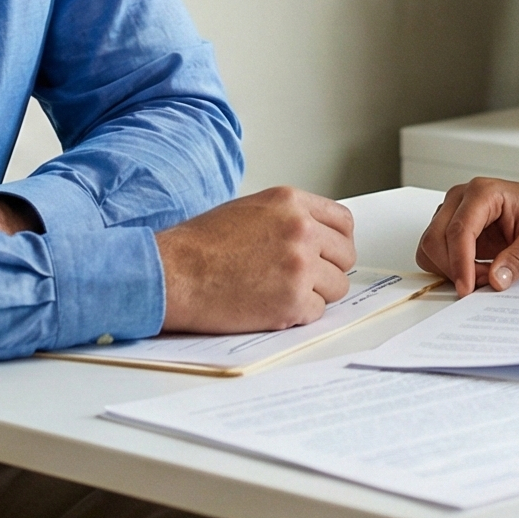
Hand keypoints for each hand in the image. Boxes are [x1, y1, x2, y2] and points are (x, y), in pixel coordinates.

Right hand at [154, 186, 355, 333]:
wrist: (173, 273)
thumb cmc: (201, 245)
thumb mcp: (251, 210)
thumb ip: (288, 218)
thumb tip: (317, 237)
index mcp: (291, 203)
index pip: (343, 221)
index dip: (337, 241)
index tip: (330, 253)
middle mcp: (301, 230)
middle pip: (345, 255)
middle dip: (328, 270)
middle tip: (303, 279)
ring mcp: (300, 266)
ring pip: (336, 286)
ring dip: (314, 294)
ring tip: (280, 292)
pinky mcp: (293, 301)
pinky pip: (317, 312)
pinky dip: (297, 315)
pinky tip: (270, 306)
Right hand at [416, 165, 518, 294]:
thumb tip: (497, 280)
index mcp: (483, 193)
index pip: (459, 230)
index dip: (460, 263)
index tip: (467, 288)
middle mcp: (461, 198)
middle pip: (435, 239)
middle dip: (456, 268)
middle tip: (487, 281)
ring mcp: (452, 211)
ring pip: (430, 247)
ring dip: (451, 269)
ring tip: (485, 273)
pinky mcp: (450, 227)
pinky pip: (436, 253)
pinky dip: (450, 268)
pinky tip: (476, 269)